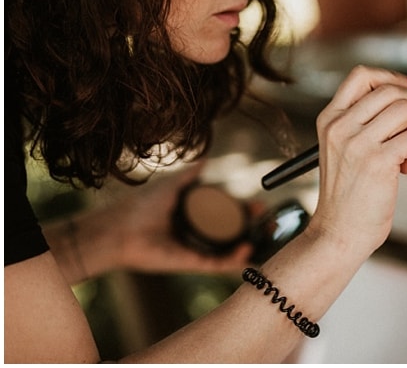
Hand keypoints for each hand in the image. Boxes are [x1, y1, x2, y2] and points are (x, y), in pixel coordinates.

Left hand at [82, 161, 253, 276]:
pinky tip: (247, 249)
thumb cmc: (142, 205)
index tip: (260, 205)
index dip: (245, 211)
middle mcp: (197, 233)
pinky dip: (235, 259)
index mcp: (194, 216)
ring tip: (268, 234)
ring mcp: (197, 249)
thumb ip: (190, 174)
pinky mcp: (193, 263)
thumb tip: (207, 158)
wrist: (120, 230)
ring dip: (251, 243)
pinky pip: (219, 263)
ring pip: (231, 249)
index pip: (226, 214)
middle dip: (254, 227)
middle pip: (233, 232)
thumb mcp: (172, 184)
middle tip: (270, 219)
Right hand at [308, 65, 406, 257]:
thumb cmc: (351, 192)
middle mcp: (340, 126)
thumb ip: (368, 121)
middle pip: (392, 90)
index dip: (393, 78)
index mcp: (330, 118)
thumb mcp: (346, 148)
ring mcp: (357, 143)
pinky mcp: (377, 162)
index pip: (362, 76)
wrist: (340, 232)